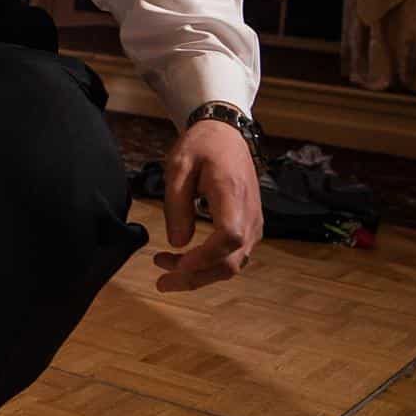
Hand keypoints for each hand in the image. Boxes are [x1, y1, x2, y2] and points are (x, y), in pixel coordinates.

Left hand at [153, 119, 262, 291]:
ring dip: (200, 273)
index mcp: (232, 194)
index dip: (205, 256)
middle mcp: (250, 214)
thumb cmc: (201, 146)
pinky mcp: (250, 226)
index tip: (177, 264)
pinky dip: (210, 264)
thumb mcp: (178, 167)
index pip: (229, 236)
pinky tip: (185, 261)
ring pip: (233, 263)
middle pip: (231, 260)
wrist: (226, 134)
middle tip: (161, 281)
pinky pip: (234, 255)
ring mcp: (254, 222)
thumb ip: (176, 205)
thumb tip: (177, 243)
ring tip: (164, 267)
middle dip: (196, 277)